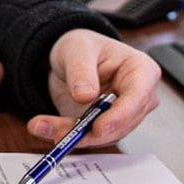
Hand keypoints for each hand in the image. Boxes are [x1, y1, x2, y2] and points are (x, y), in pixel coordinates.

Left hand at [28, 29, 160, 147]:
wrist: (71, 58)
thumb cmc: (83, 47)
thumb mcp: (77, 49)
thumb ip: (81, 71)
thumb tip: (85, 96)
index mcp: (141, 71)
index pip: (138, 98)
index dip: (120, 116)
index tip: (99, 127)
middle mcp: (139, 98)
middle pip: (121, 123)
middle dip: (90, 132)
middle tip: (61, 133)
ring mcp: (123, 115)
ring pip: (103, 135)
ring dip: (73, 135)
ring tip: (42, 126)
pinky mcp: (105, 126)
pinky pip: (88, 136)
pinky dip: (66, 134)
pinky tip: (43, 127)